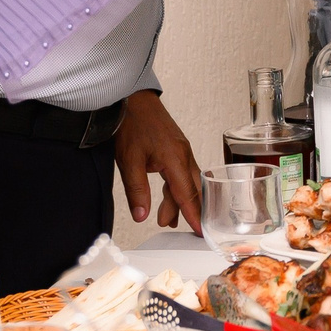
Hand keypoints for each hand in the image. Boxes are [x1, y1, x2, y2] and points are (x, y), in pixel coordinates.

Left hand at [114, 90, 200, 228]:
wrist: (132, 98)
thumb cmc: (132, 123)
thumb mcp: (128, 160)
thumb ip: (136, 190)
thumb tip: (142, 215)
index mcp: (175, 158)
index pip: (188, 194)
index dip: (194, 215)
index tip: (201, 232)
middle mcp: (184, 154)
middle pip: (192, 190)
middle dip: (188, 211)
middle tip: (179, 229)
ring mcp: (182, 150)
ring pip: (187, 182)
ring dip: (177, 201)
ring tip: (165, 219)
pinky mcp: (177, 148)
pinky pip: (182, 173)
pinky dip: (176, 189)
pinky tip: (166, 199)